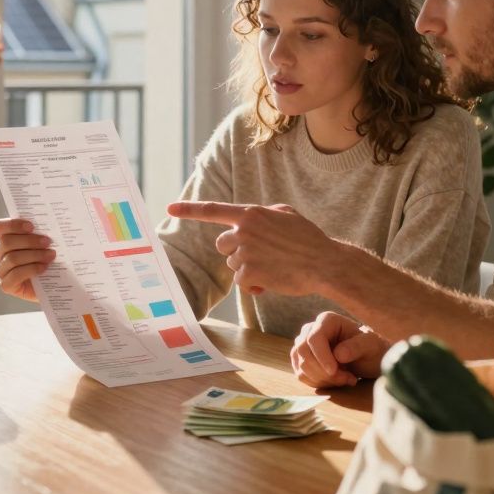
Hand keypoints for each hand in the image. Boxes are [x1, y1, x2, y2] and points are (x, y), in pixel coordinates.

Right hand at [0, 217, 54, 301]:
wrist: (57, 282)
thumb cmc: (51, 257)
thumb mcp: (47, 241)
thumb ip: (43, 230)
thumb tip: (51, 221)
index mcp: (5, 238)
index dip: (13, 225)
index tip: (32, 226)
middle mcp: (0, 253)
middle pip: (6, 242)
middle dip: (29, 241)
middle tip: (48, 242)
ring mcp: (1, 270)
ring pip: (11, 258)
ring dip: (34, 255)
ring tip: (51, 255)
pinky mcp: (6, 285)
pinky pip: (14, 275)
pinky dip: (31, 270)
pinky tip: (44, 268)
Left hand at [165, 201, 344, 296]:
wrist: (324, 263)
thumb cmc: (308, 239)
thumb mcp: (286, 214)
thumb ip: (263, 214)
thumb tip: (250, 221)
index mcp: (251, 213)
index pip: (213, 210)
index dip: (189, 209)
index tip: (169, 209)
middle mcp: (243, 230)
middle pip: (222, 245)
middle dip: (235, 252)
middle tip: (259, 256)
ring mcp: (245, 252)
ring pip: (233, 264)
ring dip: (248, 269)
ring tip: (273, 268)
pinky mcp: (248, 272)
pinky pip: (241, 281)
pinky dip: (253, 284)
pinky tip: (272, 281)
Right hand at [290, 312, 389, 388]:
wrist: (368, 359)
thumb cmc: (370, 348)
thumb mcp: (371, 346)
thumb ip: (357, 347)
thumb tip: (339, 354)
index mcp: (327, 320)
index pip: (314, 338)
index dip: (321, 357)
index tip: (334, 371)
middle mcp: (311, 330)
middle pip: (304, 352)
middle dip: (323, 371)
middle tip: (347, 379)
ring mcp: (304, 345)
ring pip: (302, 366)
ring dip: (323, 379)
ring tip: (346, 379)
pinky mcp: (302, 361)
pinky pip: (301, 375)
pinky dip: (318, 383)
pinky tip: (336, 381)